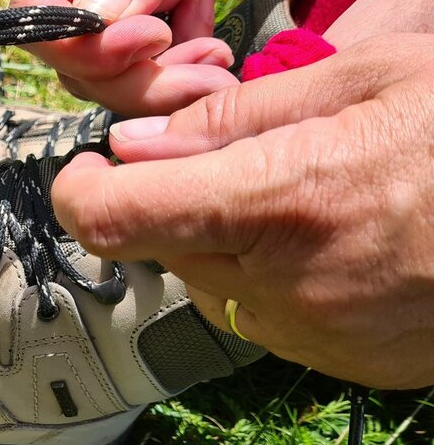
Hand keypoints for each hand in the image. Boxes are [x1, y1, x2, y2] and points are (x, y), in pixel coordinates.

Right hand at [11, 0, 249, 115]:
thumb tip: (100, 22)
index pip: (38, 19)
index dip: (84, 49)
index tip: (150, 38)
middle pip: (80, 63)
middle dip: (138, 82)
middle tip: (205, 77)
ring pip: (118, 71)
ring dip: (168, 82)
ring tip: (219, 64)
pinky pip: (158, 57)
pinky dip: (187, 58)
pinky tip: (213, 27)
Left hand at [51, 34, 433, 388]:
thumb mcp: (364, 80)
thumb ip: (233, 118)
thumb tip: (135, 147)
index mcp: (281, 200)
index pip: (114, 218)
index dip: (80, 191)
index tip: (88, 169)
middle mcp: (284, 283)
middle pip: (158, 247)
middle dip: (169, 202)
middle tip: (230, 162)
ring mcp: (314, 335)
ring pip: (207, 283)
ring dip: (221, 240)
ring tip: (305, 200)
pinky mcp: (340, 364)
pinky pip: (262, 317)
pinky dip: (269, 279)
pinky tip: (334, 244)